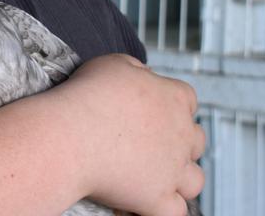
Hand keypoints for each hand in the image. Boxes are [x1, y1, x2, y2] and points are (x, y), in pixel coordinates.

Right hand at [54, 54, 204, 215]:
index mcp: (174, 98)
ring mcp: (173, 169)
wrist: (69, 136)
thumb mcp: (113, 64)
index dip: (168, 104)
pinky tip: (139, 204)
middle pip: (195, 140)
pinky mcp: (158, 199)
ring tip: (151, 178)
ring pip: (194, 180)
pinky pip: (176, 212)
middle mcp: (182, 135)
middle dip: (178, 143)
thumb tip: (145, 76)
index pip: (187, 99)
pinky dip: (163, 209)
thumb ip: (137, 70)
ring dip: (178, 179)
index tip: (145, 109)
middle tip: (147, 144)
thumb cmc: (86, 97)